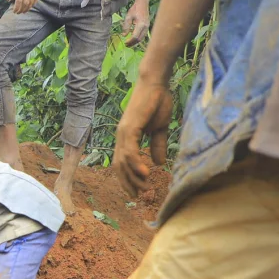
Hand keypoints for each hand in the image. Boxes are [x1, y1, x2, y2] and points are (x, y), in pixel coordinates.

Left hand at [8, 0, 38, 13]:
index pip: (19, 1)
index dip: (17, 8)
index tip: (14, 11)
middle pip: (25, 3)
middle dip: (22, 9)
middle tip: (18, 12)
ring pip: (31, 2)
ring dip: (27, 8)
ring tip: (23, 11)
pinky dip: (33, 3)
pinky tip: (30, 6)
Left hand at [113, 75, 172, 197]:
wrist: (156, 83)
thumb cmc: (157, 102)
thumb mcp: (159, 129)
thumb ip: (157, 145)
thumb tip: (158, 163)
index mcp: (126, 138)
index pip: (122, 164)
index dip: (128, 179)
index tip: (137, 192)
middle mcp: (121, 137)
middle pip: (120, 167)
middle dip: (129, 183)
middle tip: (141, 195)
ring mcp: (123, 132)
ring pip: (124, 161)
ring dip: (134, 177)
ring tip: (145, 188)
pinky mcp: (129, 127)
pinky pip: (130, 150)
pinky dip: (135, 163)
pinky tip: (144, 173)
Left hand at [123, 2, 150, 45]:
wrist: (143, 3)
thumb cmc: (135, 9)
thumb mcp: (128, 17)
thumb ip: (126, 26)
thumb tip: (124, 35)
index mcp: (141, 24)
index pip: (135, 36)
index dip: (130, 41)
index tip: (125, 42)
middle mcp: (145, 27)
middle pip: (139, 39)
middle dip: (132, 43)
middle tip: (126, 45)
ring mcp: (147, 27)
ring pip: (142, 38)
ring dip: (135, 42)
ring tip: (129, 43)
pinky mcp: (147, 26)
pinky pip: (143, 35)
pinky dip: (138, 38)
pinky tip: (132, 38)